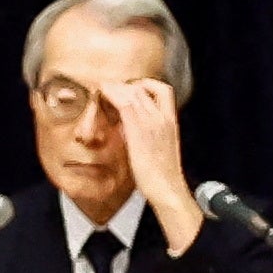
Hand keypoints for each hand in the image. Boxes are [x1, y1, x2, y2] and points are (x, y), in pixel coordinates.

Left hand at [102, 74, 197, 245]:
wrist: (167, 188)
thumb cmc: (161, 174)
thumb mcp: (158, 148)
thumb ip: (146, 135)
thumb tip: (130, 131)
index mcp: (171, 120)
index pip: (163, 90)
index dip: (145, 85)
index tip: (130, 89)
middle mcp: (163, 117)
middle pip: (144, 87)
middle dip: (126, 85)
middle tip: (110, 89)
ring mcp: (152, 121)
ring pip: (133, 91)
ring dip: (116, 88)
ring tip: (103, 89)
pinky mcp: (139, 130)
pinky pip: (124, 103)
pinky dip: (112, 94)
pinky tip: (102, 92)